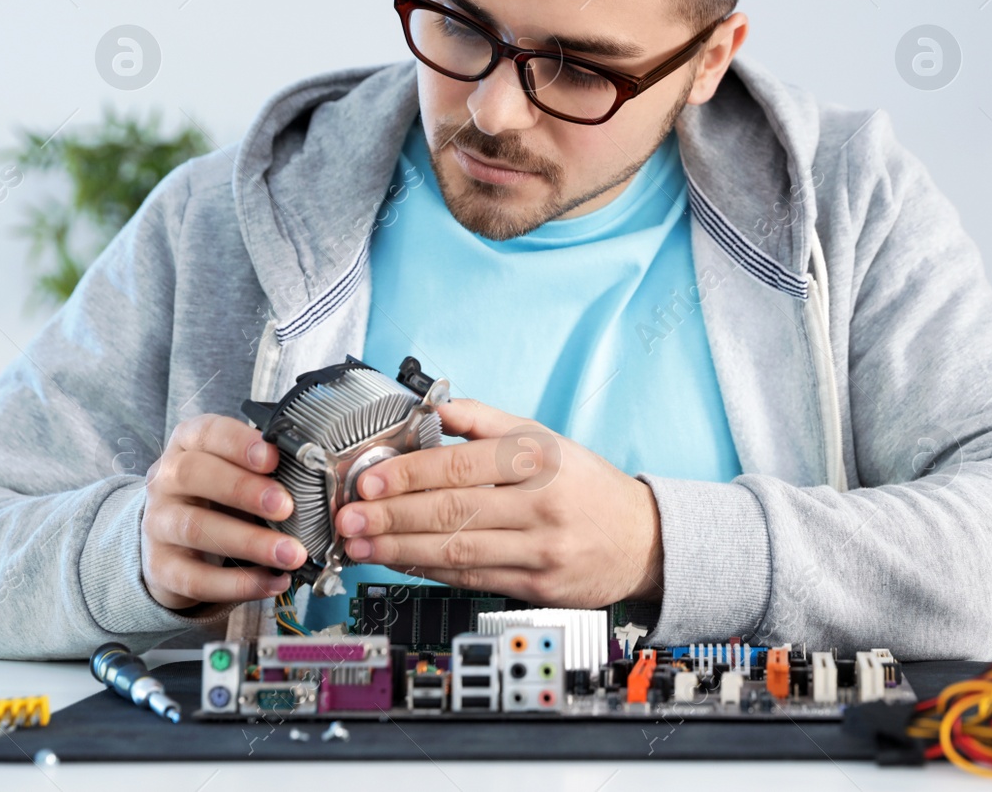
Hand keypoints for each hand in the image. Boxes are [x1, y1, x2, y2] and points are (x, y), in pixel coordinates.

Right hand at [141, 414, 307, 609]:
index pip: (206, 432)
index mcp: (188, 446)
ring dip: (250, 543)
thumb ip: (268, 468)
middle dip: (243, 489)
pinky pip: (195, 578)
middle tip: (285, 506)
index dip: (238, 443)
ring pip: (195, 528)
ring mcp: (157, 524)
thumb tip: (315, 475)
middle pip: (193, 475)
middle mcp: (165, 480)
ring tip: (292, 554)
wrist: (178, 543)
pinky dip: (239, 583)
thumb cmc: (221, 497)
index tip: (273, 457)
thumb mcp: (240, 472)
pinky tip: (274, 582)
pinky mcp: (160, 567)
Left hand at [334, 400, 663, 607]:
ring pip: (455, 549)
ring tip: (360, 544)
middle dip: (390, 514)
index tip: (366, 479)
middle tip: (349, 517)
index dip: (406, 474)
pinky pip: (471, 578)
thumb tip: (433, 407)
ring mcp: (540, 548)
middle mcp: (541, 502)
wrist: (642, 539)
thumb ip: (486, 421)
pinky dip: (428, 570)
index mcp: (540, 458)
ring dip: (399, 548)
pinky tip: (400, 560)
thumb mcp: (545, 437)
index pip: (460, 466)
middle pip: (452, 510)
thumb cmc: (587, 485)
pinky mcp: (537, 585)